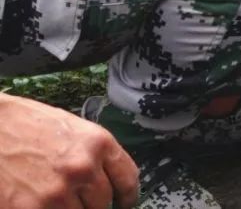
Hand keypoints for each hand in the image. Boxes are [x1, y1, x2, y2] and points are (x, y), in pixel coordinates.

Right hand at [0, 94, 139, 208]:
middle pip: (103, 202)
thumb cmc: (27, 124)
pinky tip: (41, 203)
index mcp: (98, 144)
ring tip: (56, 197)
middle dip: (93, 203)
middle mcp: (82, 168)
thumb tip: (105, 180)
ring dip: (71, 208)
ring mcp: (57, 192)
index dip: (128, 196)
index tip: (125, 203)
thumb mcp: (72, 129)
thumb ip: (93, 155)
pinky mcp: (32, 208)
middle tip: (81, 199)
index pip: (128, 180)